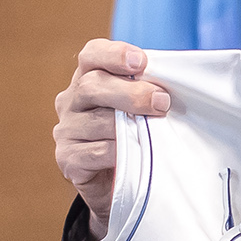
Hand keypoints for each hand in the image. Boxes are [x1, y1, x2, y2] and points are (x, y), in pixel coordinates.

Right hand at [53, 40, 168, 236]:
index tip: (141, 62)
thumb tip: (174, 80)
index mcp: (87, 78)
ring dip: (130, 125)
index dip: (114, 54)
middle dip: (131, 92)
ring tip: (154, 131)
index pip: (91, 54)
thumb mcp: (139, 108)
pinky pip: (96, 152)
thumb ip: (147, 90)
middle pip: (92, 85)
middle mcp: (71, 101)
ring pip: (97, 121)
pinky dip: (119, 151)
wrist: (118, 185)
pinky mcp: (67, 160)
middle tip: (161, 102)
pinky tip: (136, 153)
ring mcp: (66, 130)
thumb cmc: (133, 137)